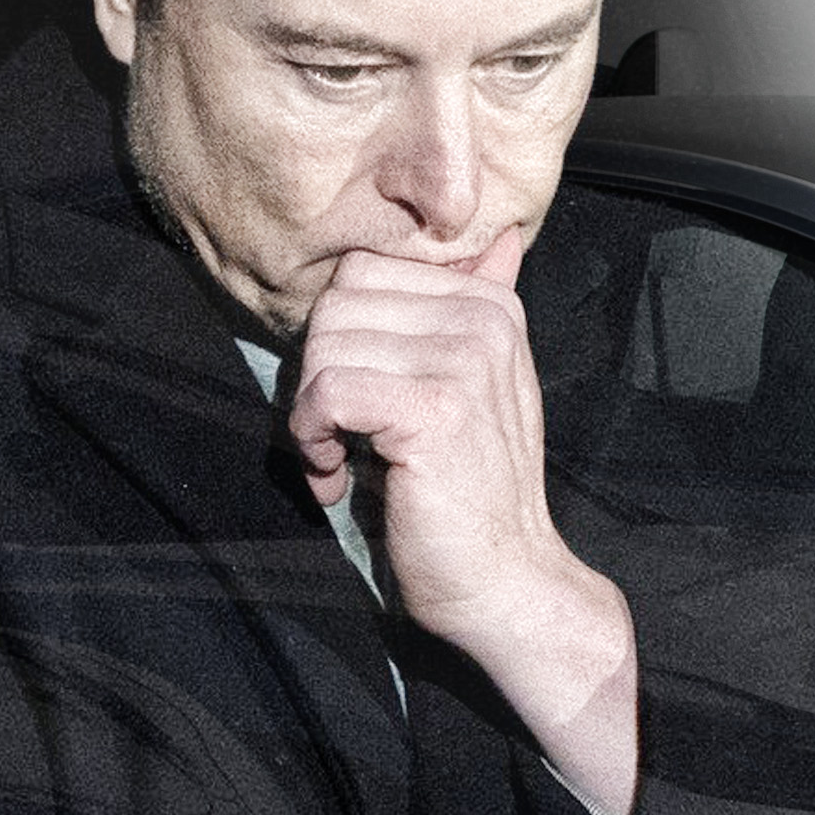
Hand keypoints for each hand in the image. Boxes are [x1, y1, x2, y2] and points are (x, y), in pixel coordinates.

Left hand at [286, 228, 636, 811]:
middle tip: (337, 437)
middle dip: (316, 373)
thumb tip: (504, 234)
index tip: (357, 405)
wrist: (505, 579)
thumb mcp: (482, 385)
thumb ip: (480, 307)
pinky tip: (337, 478)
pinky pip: (325, 393)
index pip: (361, 274)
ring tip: (341, 461)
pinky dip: (311, 442)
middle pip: (334, 304)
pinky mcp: (434, 410)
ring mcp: (464, 363)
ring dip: (309, 416)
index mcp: (491, 306)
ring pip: (323, 348)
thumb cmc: (475, 490)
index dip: (338, 340)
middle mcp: (484, 322)